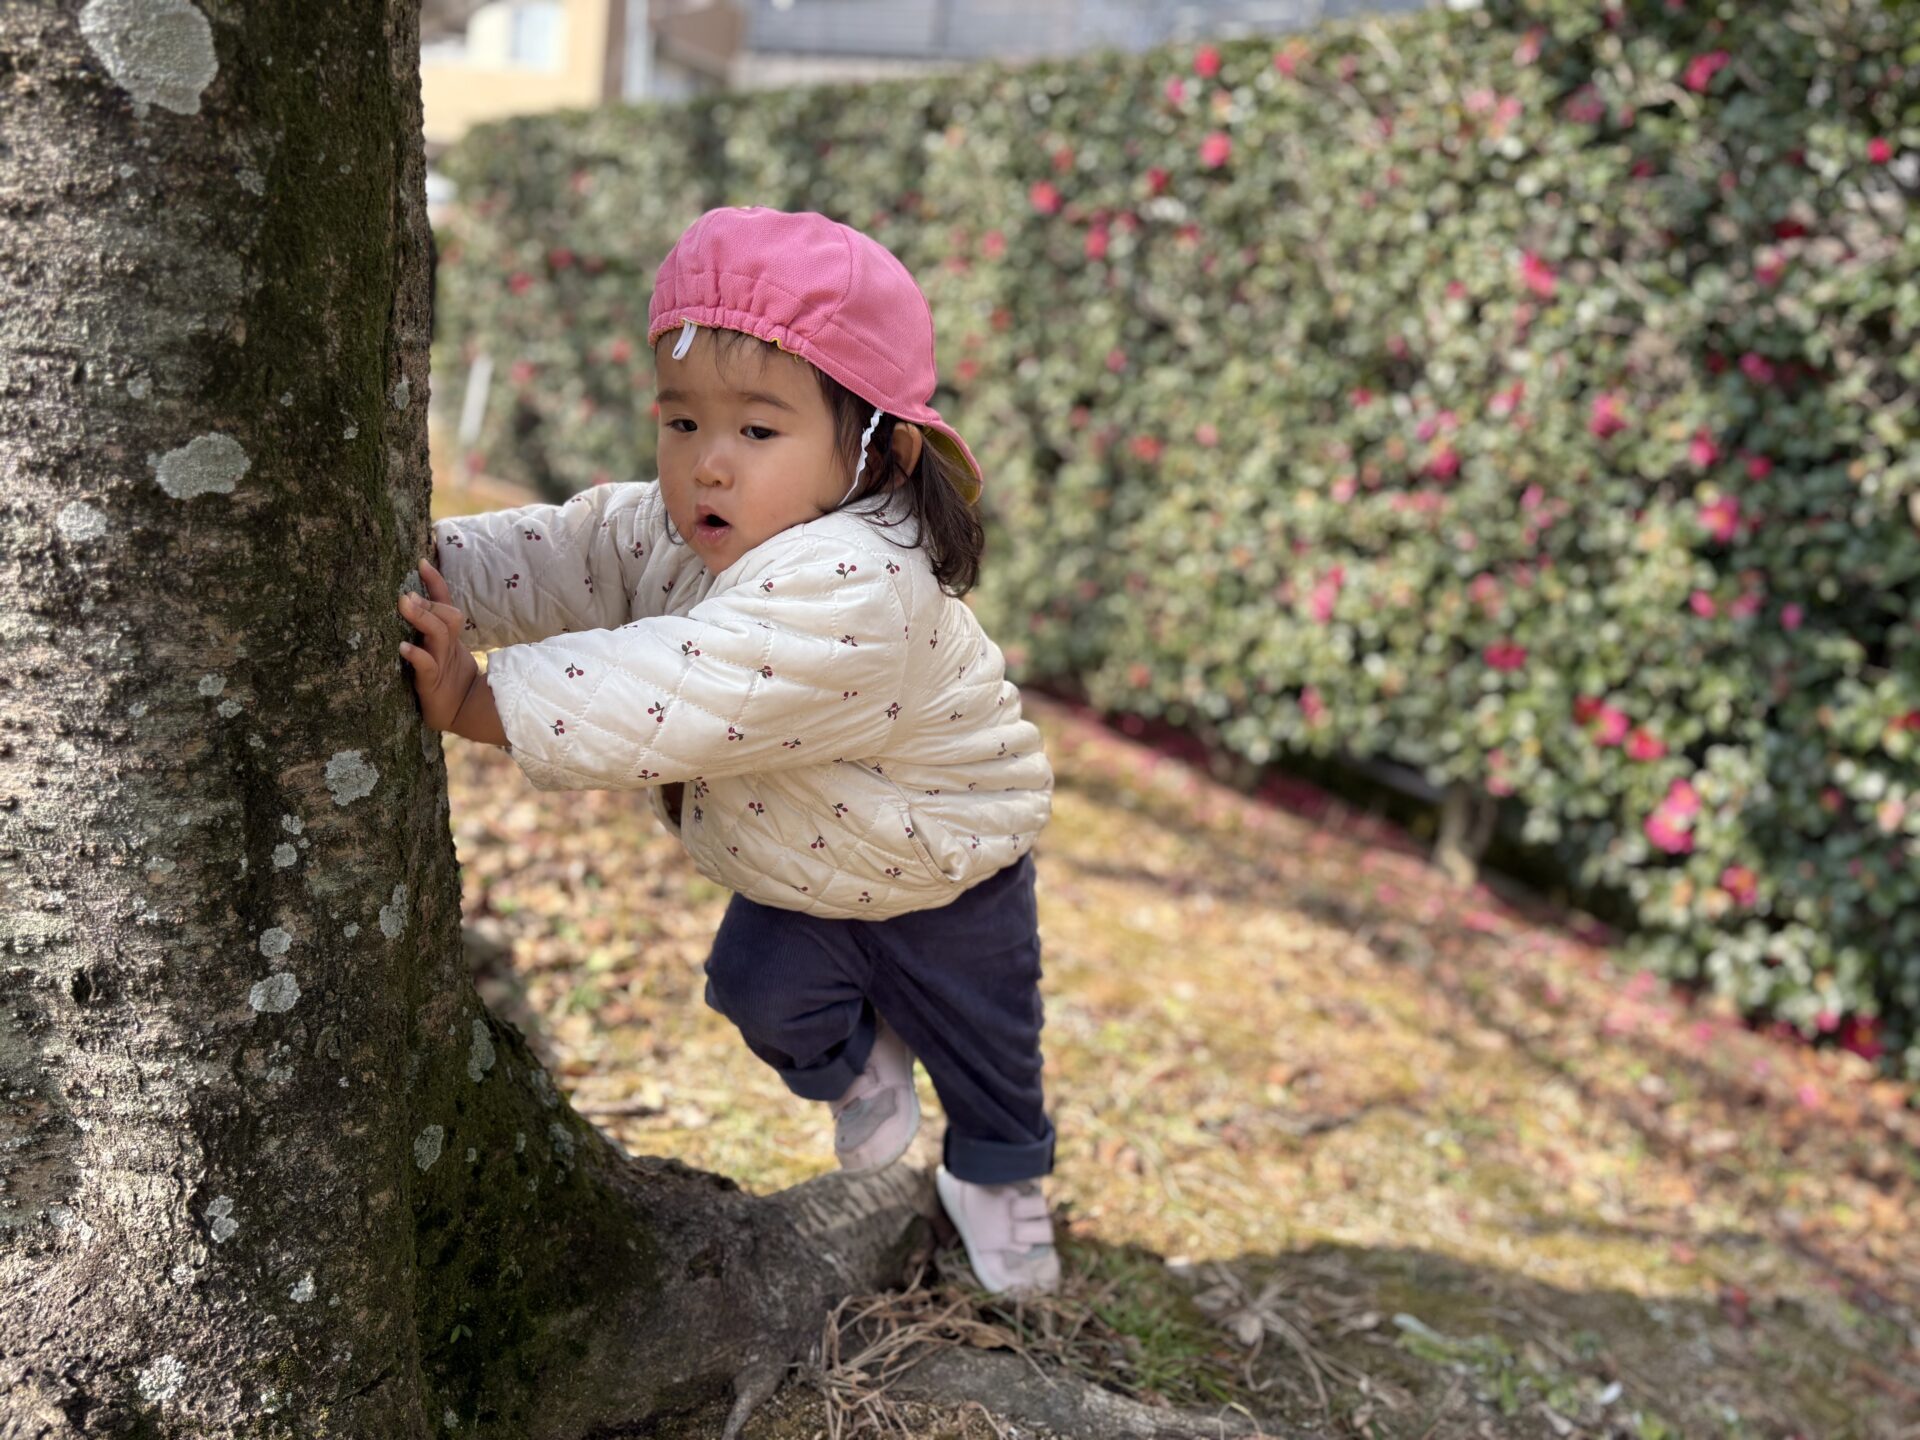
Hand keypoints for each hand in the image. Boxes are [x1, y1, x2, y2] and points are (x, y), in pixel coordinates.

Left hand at [398, 559, 482, 732]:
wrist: (460, 713)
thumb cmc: (444, 681)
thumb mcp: (439, 651)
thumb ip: (430, 628)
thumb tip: (408, 601)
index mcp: (448, 637)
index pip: (446, 603)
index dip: (435, 582)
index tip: (421, 562)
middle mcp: (446, 646)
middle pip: (448, 616)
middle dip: (429, 603)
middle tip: (406, 594)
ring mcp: (441, 663)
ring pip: (438, 634)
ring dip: (421, 618)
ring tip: (404, 605)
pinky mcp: (432, 683)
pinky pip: (426, 665)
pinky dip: (417, 655)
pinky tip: (403, 647)